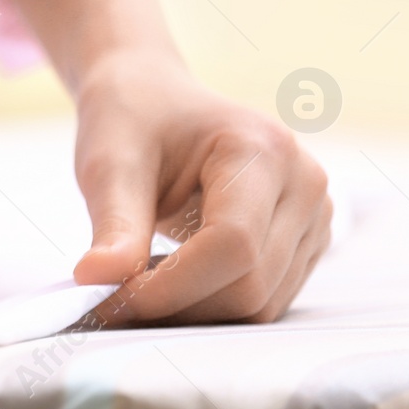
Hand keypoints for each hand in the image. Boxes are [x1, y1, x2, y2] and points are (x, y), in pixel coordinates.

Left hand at [71, 48, 332, 324]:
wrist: (154, 97)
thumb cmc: (132, 120)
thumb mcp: (110, 164)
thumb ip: (113, 225)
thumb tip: (95, 280)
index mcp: (260, 148)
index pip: (233, 245)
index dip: (173, 286)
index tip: (114, 299)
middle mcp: (303, 181)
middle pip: (252, 283)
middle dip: (179, 304)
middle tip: (114, 300)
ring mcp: (314, 214)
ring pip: (262, 302)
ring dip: (195, 310)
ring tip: (139, 283)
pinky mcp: (306, 241)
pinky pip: (266, 299)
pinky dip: (213, 303)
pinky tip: (170, 278)